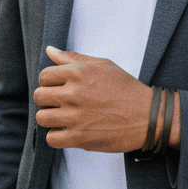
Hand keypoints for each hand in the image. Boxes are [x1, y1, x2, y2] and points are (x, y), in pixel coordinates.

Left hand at [33, 46, 151, 151]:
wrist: (148, 116)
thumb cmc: (126, 89)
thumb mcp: (102, 65)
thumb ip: (72, 58)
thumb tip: (50, 50)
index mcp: (78, 73)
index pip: (44, 76)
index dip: (49, 82)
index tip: (58, 88)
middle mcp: (74, 94)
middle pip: (39, 96)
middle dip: (46, 99)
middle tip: (59, 103)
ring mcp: (75, 117)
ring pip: (42, 118)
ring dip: (49, 118)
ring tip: (62, 117)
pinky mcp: (80, 138)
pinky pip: (51, 138)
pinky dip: (56, 136)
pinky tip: (67, 131)